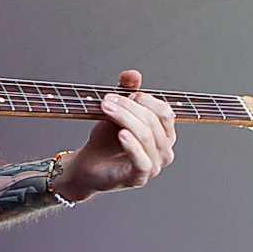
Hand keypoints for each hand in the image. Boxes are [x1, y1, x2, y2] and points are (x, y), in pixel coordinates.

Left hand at [52, 69, 176, 201]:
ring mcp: (154, 166)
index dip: (144, 100)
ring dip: (124, 118)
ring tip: (105, 109)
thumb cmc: (106, 140)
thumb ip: (127, 91)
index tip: (122, 94)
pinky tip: (121, 134)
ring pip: (146, 136)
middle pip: (153, 122)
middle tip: (107, 100)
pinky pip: (141, 161)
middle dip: (129, 107)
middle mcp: (165, 151)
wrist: (88, 164)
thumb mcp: (117, 111)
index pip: (164, 112)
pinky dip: (132, 146)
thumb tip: (133, 73)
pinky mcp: (139, 178)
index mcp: (165, 134)